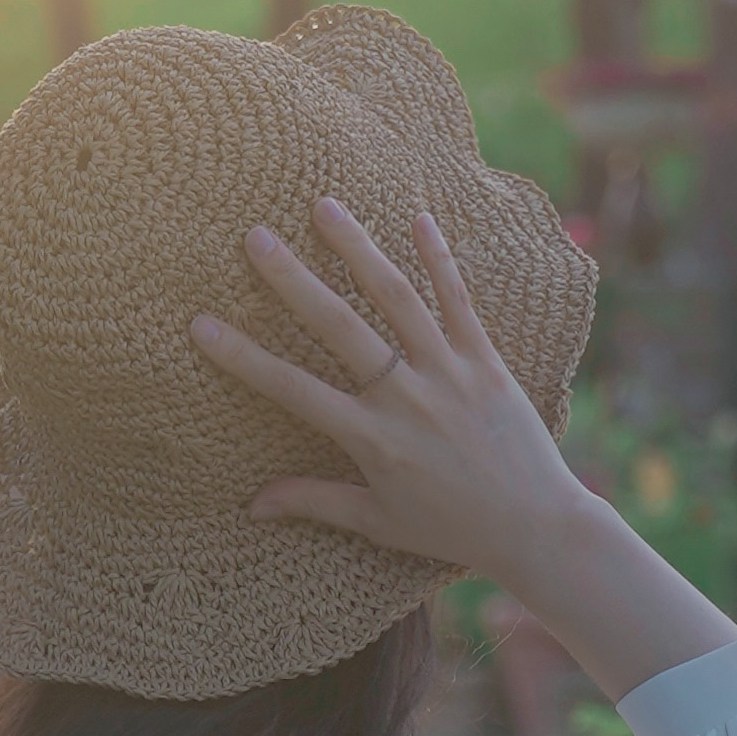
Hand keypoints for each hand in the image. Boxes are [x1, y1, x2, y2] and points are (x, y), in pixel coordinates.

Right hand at [190, 199, 587, 587]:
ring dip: (358, 248)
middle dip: (293, 279)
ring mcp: (448, 373)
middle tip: (255, 237)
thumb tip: (252, 506)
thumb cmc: (451, 529)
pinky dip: (439, 258)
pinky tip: (417, 219)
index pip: (293, 391)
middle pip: (340, 327)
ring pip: (397, 299)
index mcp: (372, 439)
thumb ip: (315, 501)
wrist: (535, 527)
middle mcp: (407, 399)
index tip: (201, 324)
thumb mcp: (378, 522)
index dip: (244, 357)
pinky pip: (459, 301)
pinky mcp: (487, 361)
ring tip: (324, 206)